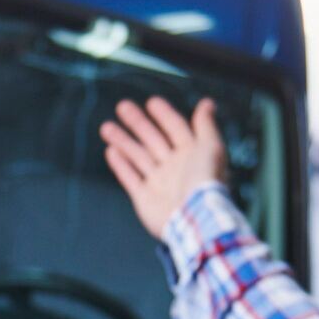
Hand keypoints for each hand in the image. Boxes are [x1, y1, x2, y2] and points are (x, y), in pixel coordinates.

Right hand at [99, 96, 228, 239]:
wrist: (194, 217)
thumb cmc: (206, 181)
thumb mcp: (211, 147)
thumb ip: (206, 125)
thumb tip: (207, 103)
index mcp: (191, 154)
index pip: (175, 128)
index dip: (164, 115)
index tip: (151, 102)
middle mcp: (175, 167)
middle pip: (153, 139)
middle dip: (138, 123)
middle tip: (123, 106)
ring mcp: (159, 183)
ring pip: (138, 156)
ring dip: (123, 141)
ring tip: (106, 127)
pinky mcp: (145, 198)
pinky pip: (131, 178)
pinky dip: (121, 165)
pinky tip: (111, 151)